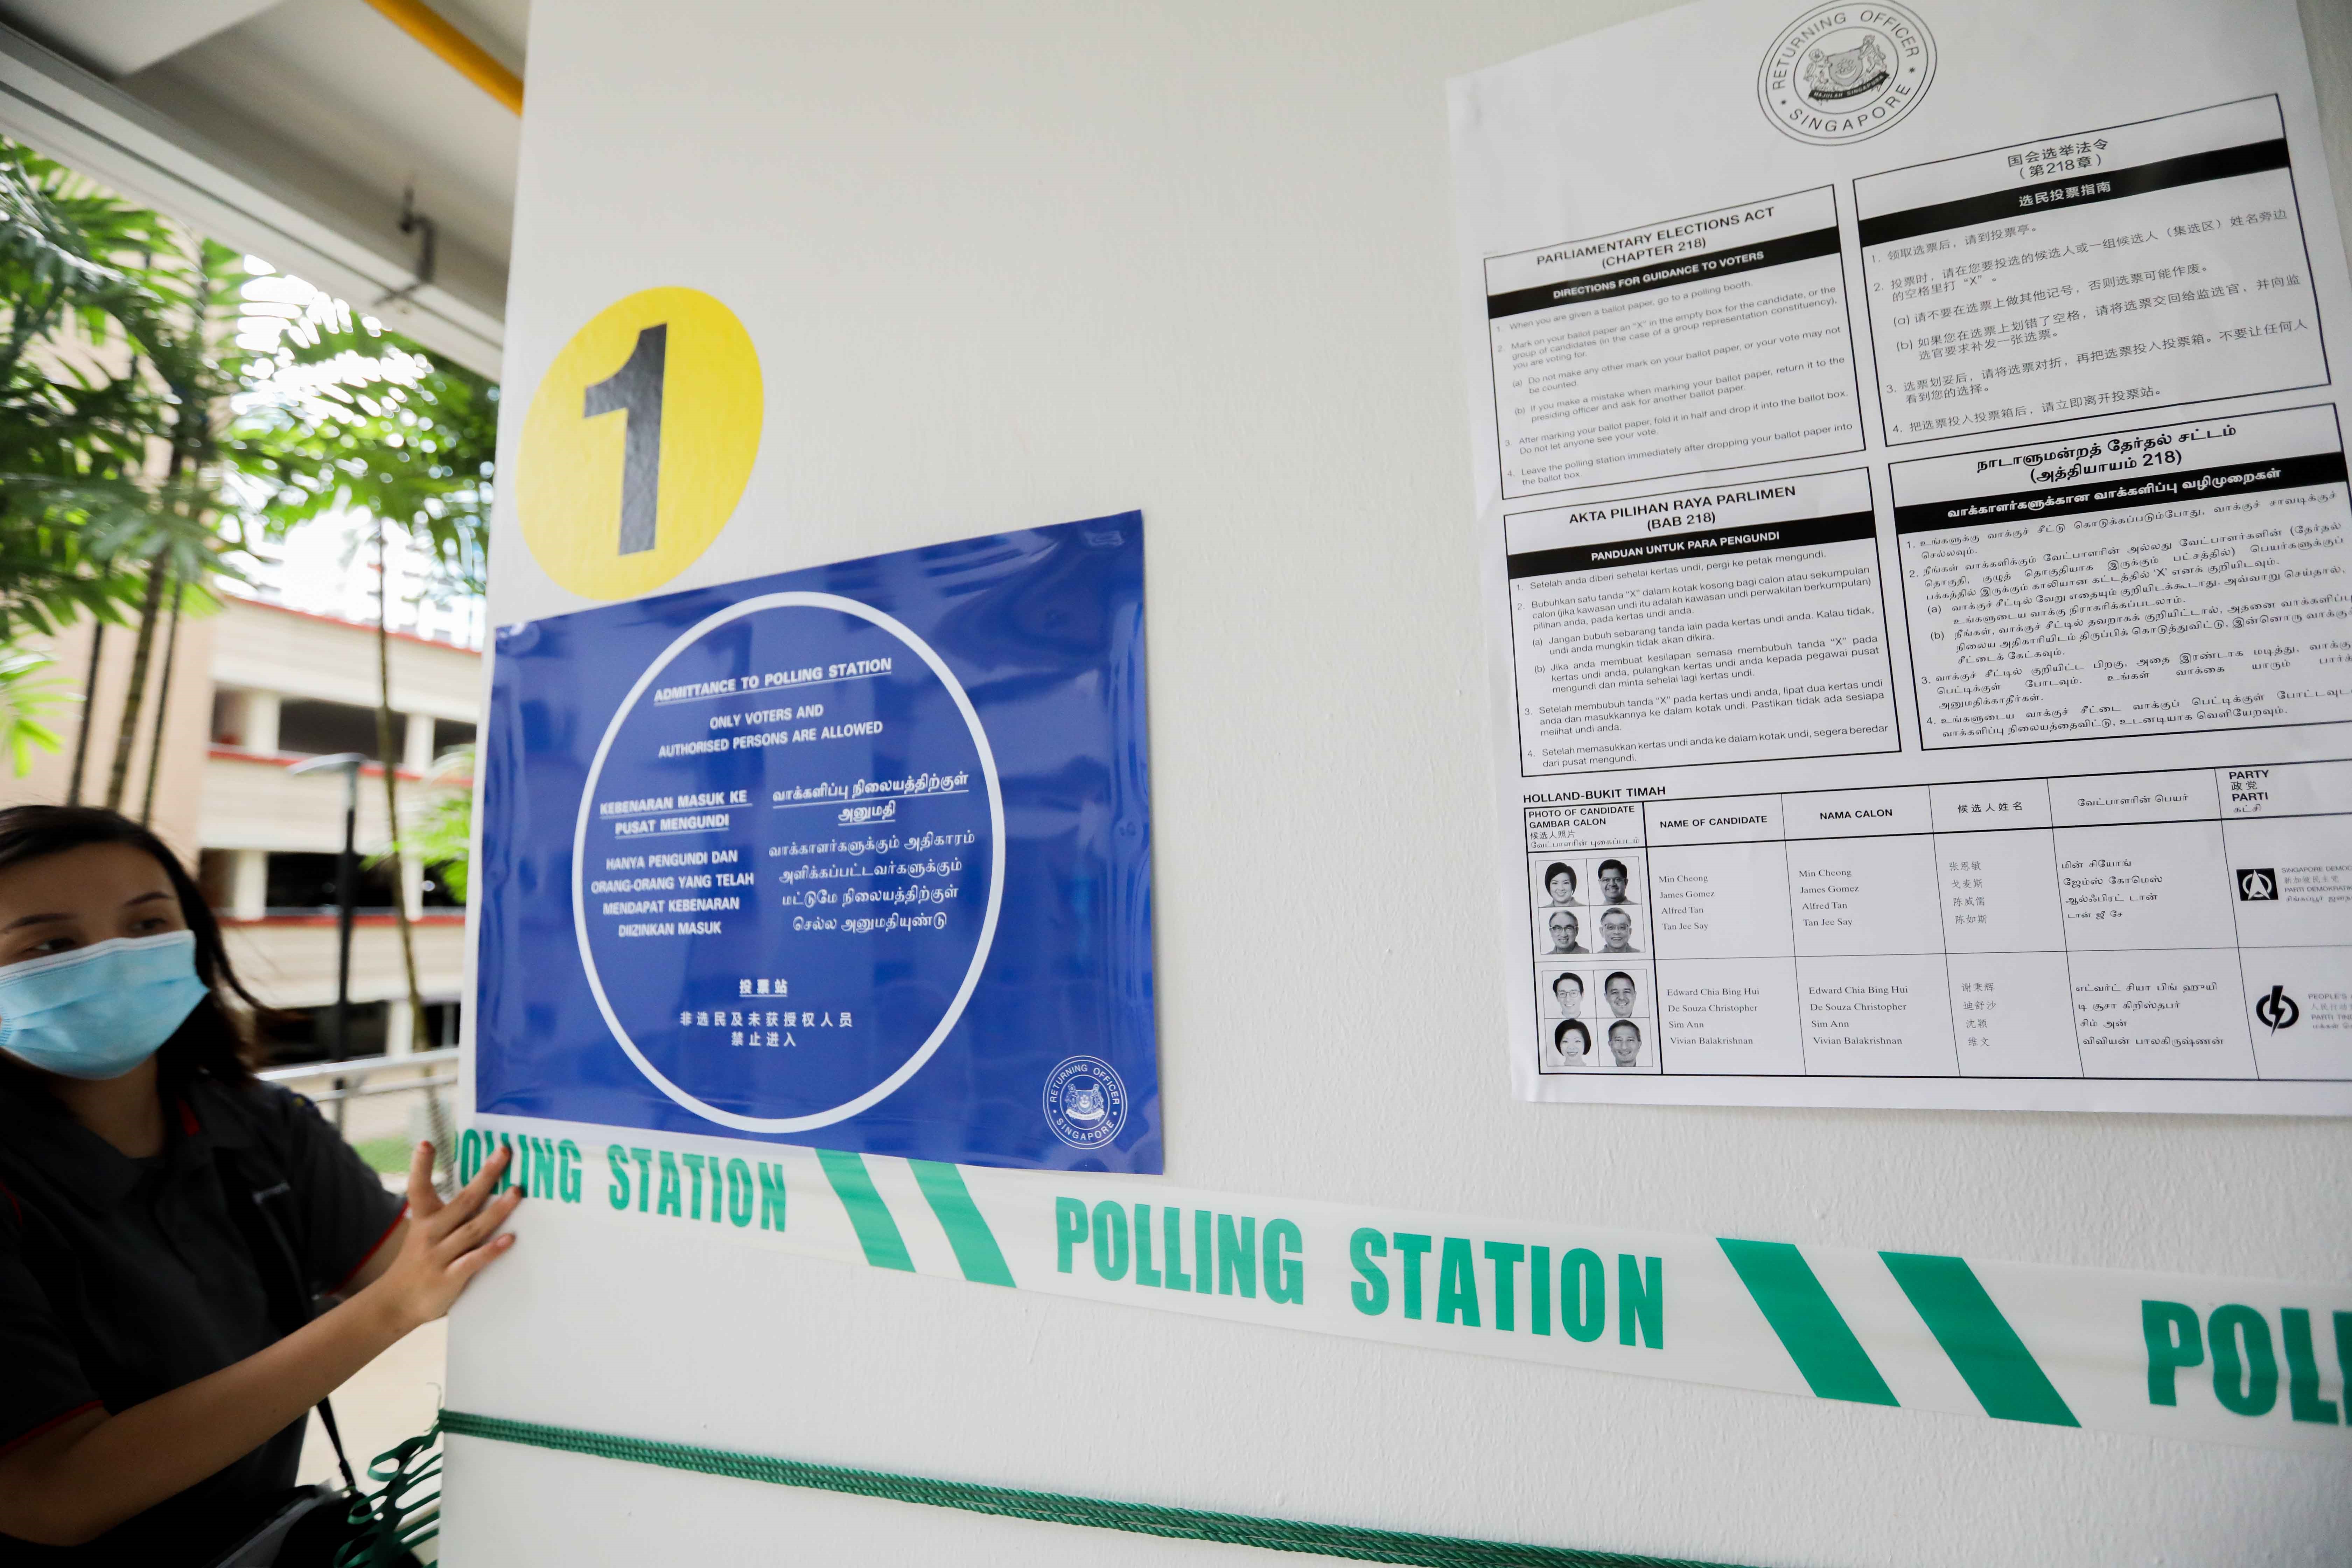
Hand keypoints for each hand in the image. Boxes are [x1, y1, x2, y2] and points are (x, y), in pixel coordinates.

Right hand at [363, 1141, 522, 1333]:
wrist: (394, 1304)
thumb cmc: (417, 1263)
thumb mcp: (424, 1234)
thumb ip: (446, 1215)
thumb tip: (479, 1189)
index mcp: (423, 1220)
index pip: (418, 1188)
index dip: (420, 1166)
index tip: (426, 1143)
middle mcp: (431, 1234)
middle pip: (462, 1201)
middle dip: (485, 1176)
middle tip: (503, 1152)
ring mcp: (440, 1256)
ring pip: (472, 1228)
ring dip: (497, 1210)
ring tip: (517, 1192)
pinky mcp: (449, 1278)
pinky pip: (473, 1261)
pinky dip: (491, 1250)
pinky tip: (509, 1239)